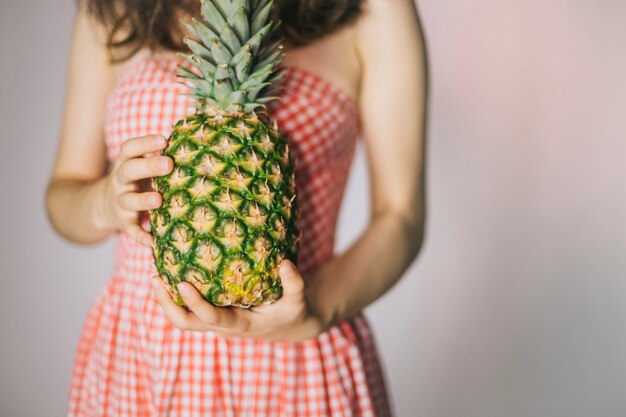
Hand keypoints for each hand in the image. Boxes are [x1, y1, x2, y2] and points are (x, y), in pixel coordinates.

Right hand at [95, 134, 172, 246]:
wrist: (101, 207)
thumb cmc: (135, 181)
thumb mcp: (139, 166)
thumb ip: (158, 157)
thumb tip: (191, 142)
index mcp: (126, 163)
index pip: (130, 148)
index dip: (145, 143)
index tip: (163, 139)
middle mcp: (121, 181)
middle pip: (129, 171)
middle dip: (148, 166)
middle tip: (169, 163)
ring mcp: (120, 202)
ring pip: (128, 200)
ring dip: (142, 200)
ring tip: (158, 200)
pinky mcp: (123, 223)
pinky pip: (130, 230)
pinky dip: (140, 236)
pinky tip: (152, 241)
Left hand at [151, 260, 326, 341]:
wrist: (290, 327)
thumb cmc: (293, 312)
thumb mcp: (298, 301)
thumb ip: (294, 284)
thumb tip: (285, 264)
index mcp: (240, 324)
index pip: (211, 317)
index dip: (194, 303)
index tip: (181, 283)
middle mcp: (222, 326)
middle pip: (184, 323)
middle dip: (166, 304)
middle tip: (155, 277)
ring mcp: (216, 321)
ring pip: (182, 318)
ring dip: (165, 299)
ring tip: (155, 272)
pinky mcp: (214, 314)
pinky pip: (189, 308)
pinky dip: (176, 295)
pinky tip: (172, 271)